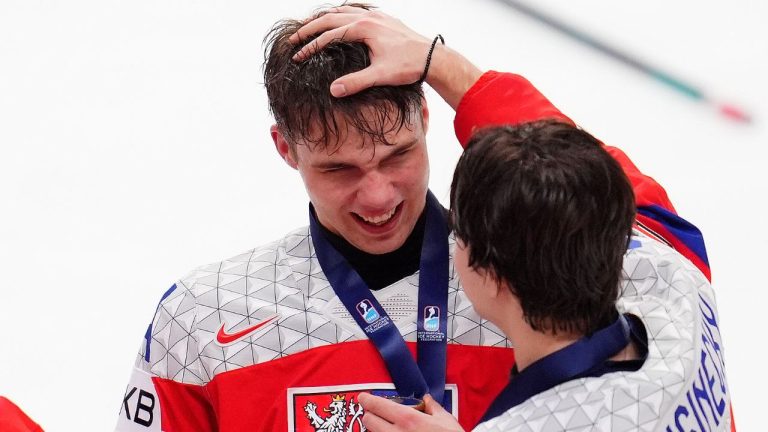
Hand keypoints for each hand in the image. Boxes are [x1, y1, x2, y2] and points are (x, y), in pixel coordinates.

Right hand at [289, 6, 431, 96]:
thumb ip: (355, 82)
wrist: (432, 58)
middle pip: (330, 17)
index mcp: (364, 28)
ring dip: (324, 19)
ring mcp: (376, 16)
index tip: (297, 56)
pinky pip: (355, 11)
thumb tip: (333, 90)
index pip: (329, 35)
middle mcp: (368, 17)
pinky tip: (338, 21)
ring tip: (308, 27)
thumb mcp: (380, 76)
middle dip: (309, 28)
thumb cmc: (408, 66)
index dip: (311, 46)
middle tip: (293, 39)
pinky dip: (341, 15)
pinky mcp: (383, 19)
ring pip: (342, 11)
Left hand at [358, 393, 464, 431]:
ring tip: (388, 427)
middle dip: (370, 415)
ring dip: (376, 429)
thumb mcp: (446, 421)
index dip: (366, 400)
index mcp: (408, 419)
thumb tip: (427, 399)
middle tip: (377, 414)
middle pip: (368, 420)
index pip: (376, 405)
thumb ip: (433, 408)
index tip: (363, 398)